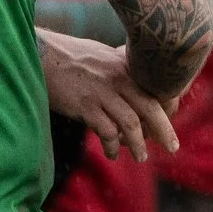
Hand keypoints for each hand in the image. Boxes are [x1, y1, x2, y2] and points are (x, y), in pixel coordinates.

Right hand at [38, 32, 177, 161]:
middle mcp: (117, 78)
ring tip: (141, 158)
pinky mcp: (85, 106)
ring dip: (138, 144)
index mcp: (124, 66)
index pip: (156, 91)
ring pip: (131, 123)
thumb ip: (120, 66)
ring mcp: (101, 92)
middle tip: (173, 148)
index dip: (166, 111)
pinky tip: (112, 153)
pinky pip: (107, 131)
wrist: (39, 54)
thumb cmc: (68, 55)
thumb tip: (134, 79)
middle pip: (150, 107)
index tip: (167, 126)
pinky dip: (113, 146)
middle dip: (164, 130)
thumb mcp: (101, 54)